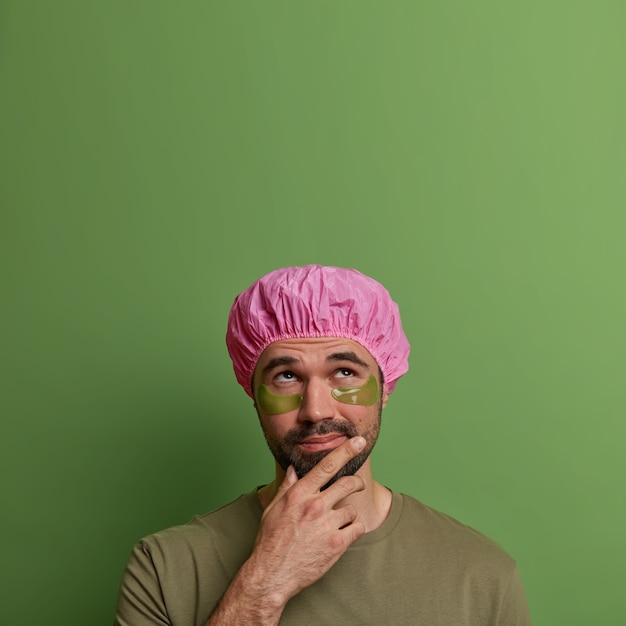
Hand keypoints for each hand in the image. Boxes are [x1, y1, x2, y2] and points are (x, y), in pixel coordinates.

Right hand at [206, 437, 366, 624]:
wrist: (272, 574)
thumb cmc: (270, 540)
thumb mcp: (273, 508)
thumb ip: (287, 487)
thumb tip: (294, 470)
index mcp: (299, 494)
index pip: (327, 466)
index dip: (346, 451)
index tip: (358, 442)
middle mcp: (315, 506)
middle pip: (348, 483)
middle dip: (357, 482)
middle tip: (358, 484)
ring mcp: (327, 525)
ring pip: (352, 509)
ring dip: (348, 514)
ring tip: (337, 523)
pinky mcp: (337, 544)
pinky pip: (357, 528)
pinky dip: (353, 530)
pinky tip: (342, 534)